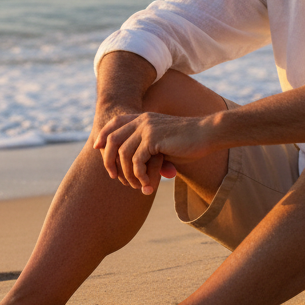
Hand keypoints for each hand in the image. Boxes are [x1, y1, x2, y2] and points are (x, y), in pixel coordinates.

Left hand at [93, 112, 208, 195]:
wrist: (207, 134)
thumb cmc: (188, 142)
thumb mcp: (163, 144)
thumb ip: (147, 149)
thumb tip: (131, 167)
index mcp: (143, 118)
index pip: (114, 123)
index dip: (103, 135)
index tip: (97, 148)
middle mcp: (142, 120)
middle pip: (113, 140)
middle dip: (109, 161)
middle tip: (114, 177)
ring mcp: (147, 128)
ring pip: (124, 154)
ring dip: (127, 174)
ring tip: (136, 186)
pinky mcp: (154, 138)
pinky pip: (137, 160)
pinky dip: (139, 175)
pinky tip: (147, 183)